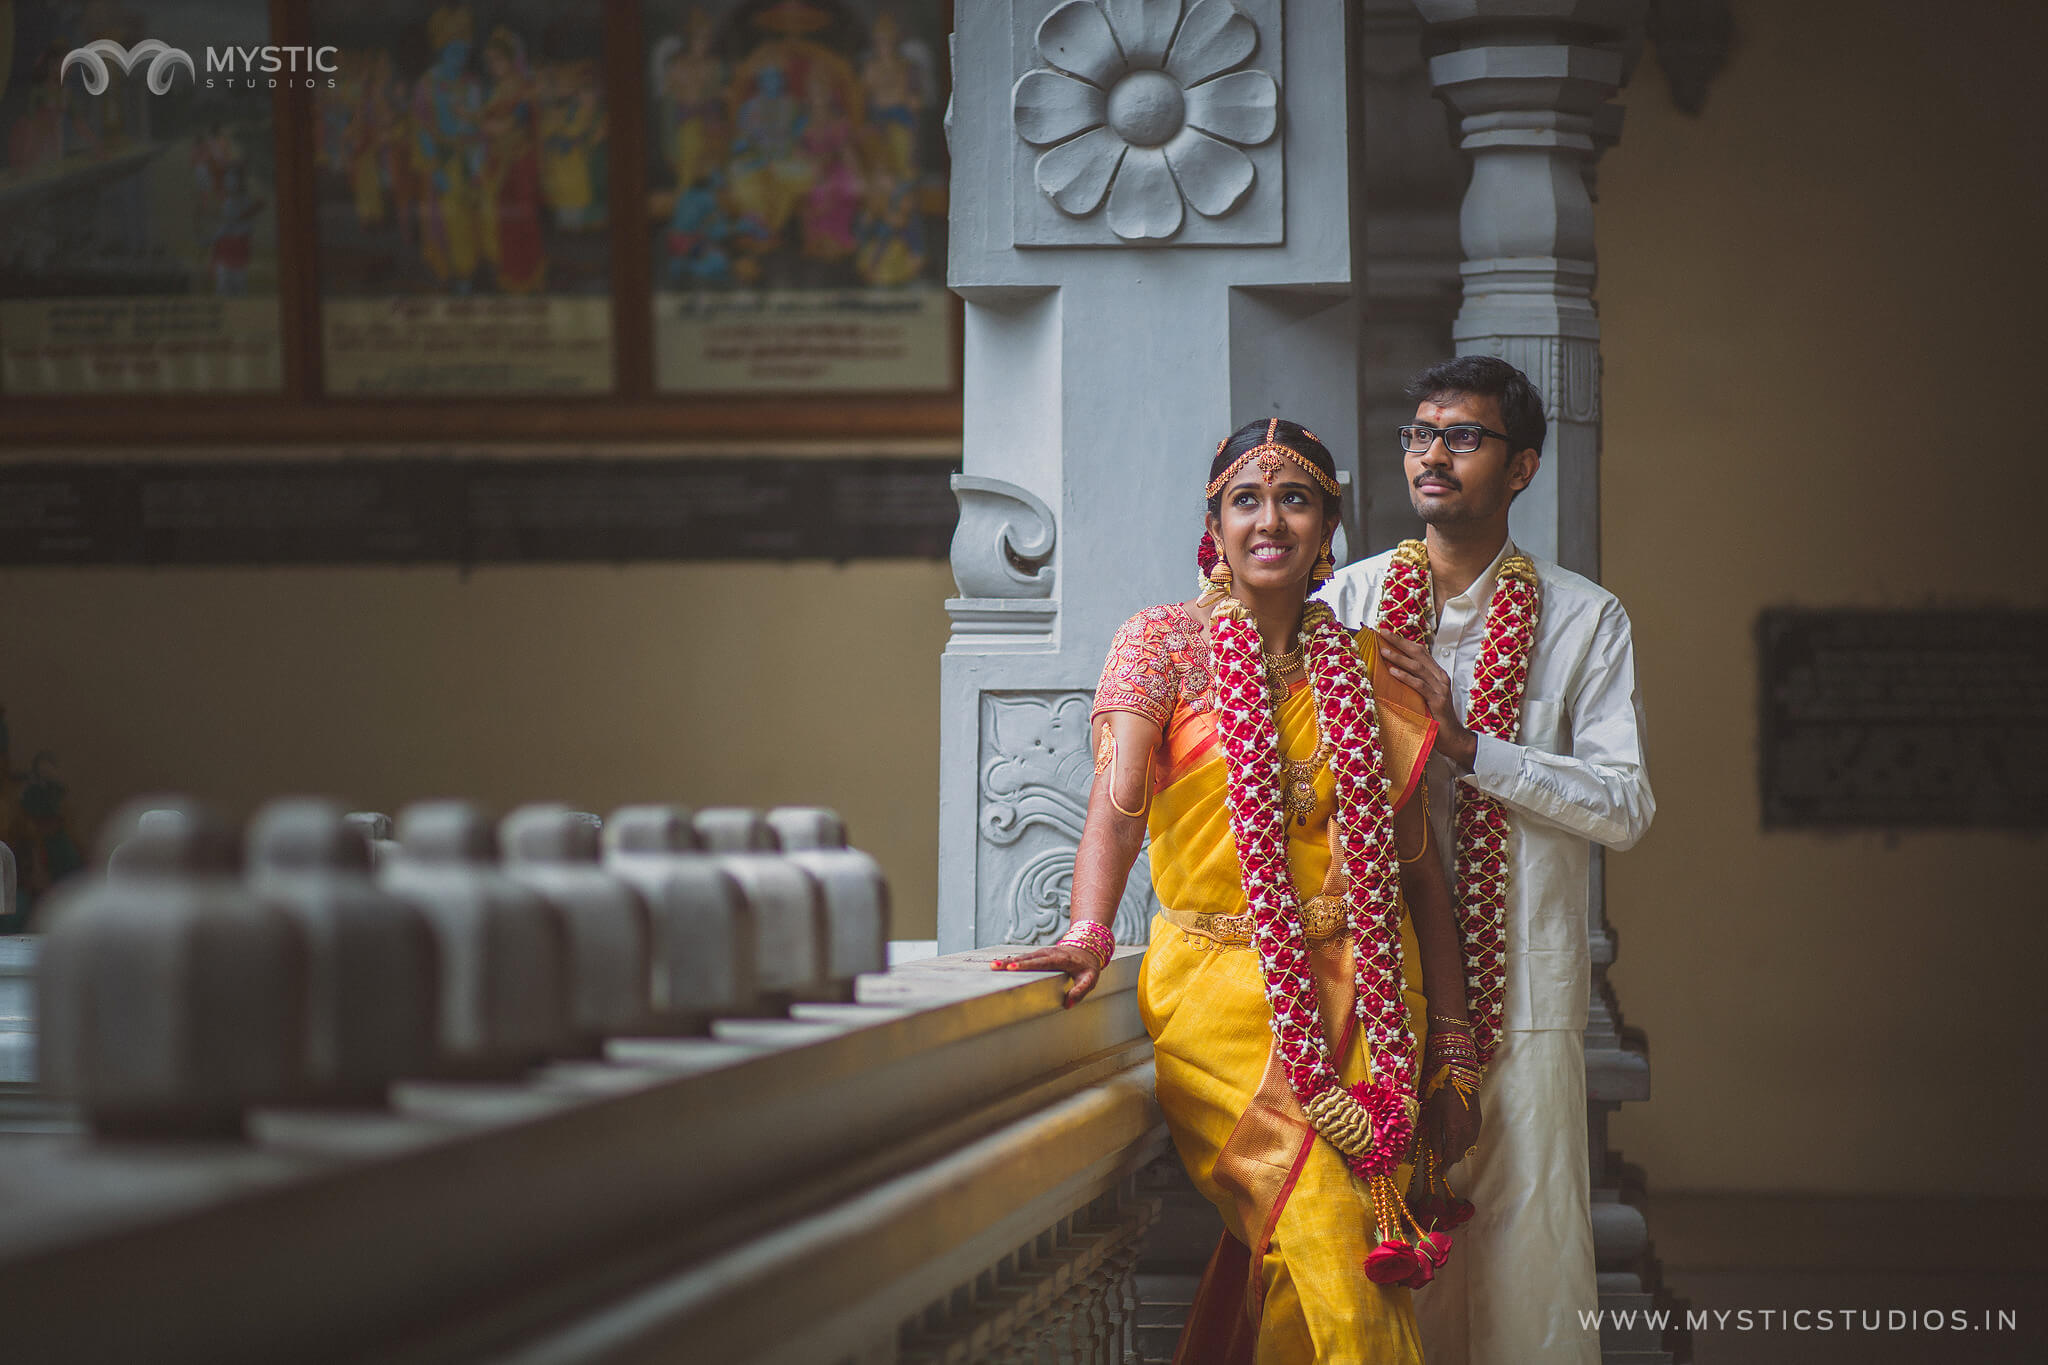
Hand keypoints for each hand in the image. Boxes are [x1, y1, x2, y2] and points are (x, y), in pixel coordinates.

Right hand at [990, 943, 1100, 1008]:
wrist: (1088, 947)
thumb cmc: (1088, 966)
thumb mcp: (1090, 979)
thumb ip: (1080, 991)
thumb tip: (1067, 1005)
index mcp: (1062, 958)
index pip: (1042, 961)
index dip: (1027, 964)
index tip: (1013, 967)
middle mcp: (1050, 952)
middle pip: (1028, 957)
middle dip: (1011, 962)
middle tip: (995, 967)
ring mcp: (1043, 952)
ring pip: (1024, 956)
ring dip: (1008, 960)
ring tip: (993, 966)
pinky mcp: (1039, 954)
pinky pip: (1025, 957)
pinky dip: (1012, 960)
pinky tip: (1000, 965)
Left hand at [1375, 629, 1476, 769]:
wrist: (1451, 737)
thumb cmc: (1434, 717)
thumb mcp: (1422, 696)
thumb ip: (1412, 683)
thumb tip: (1391, 672)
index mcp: (1436, 674)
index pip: (1420, 651)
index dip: (1404, 641)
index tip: (1386, 632)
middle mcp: (1440, 677)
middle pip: (1419, 653)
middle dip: (1399, 642)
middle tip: (1382, 633)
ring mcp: (1440, 688)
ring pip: (1418, 667)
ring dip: (1399, 658)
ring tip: (1384, 651)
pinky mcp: (1437, 700)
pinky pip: (1420, 685)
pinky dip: (1406, 677)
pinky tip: (1394, 672)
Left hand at [1424, 1082, 1481, 1167]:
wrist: (1460, 1079)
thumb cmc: (1442, 1096)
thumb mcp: (1434, 1117)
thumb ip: (1435, 1139)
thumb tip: (1437, 1157)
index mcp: (1456, 1133)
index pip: (1451, 1158)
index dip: (1444, 1168)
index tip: (1437, 1174)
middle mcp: (1469, 1134)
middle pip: (1459, 1155)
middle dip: (1449, 1159)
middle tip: (1438, 1157)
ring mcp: (1476, 1128)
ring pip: (1467, 1148)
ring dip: (1456, 1150)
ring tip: (1445, 1145)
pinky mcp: (1479, 1123)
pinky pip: (1471, 1139)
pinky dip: (1462, 1142)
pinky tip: (1454, 1135)